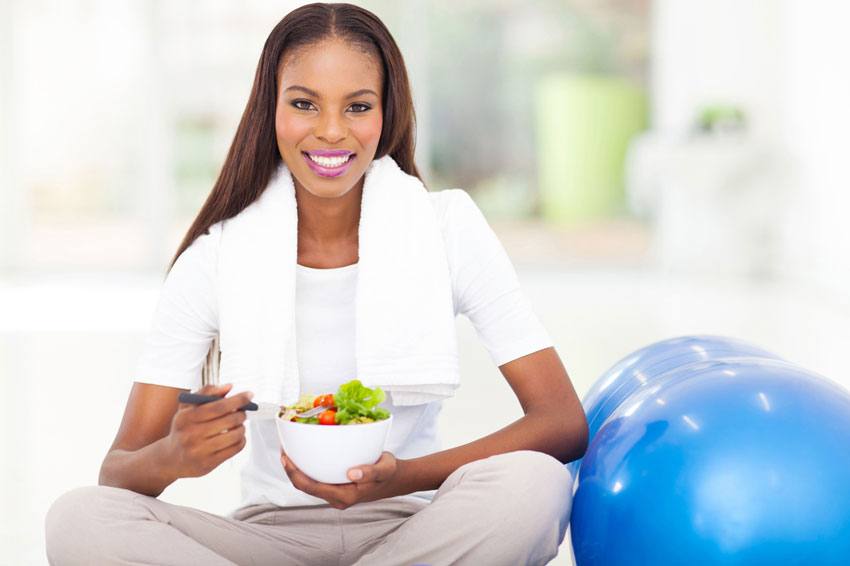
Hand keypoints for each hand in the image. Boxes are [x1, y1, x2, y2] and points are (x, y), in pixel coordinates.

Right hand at [165, 383, 252, 477]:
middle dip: (241, 413)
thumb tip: (229, 386)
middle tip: (242, 412)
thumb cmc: (183, 428)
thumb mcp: (187, 407)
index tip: (249, 394)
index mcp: (186, 418)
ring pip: (235, 435)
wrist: (170, 458)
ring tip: (237, 425)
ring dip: (241, 427)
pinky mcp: (208, 464)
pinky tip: (236, 437)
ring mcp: (200, 451)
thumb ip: (207, 392)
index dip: (237, 399)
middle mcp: (191, 435)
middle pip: (229, 420)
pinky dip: (241, 440)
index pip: (218, 406)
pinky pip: (235, 449)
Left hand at [280, 449, 400, 508]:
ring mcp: (336, 494)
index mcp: (344, 496)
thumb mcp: (384, 469)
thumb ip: (369, 472)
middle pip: (305, 486)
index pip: (311, 487)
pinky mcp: (337, 487)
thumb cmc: (390, 473)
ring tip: (290, 451)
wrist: (396, 479)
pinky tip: (306, 454)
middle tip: (284, 450)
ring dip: (298, 469)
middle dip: (291, 470)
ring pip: (309, 484)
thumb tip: (352, 473)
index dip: (294, 474)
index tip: (286, 457)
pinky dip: (308, 468)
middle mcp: (336, 498)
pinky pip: (317, 480)